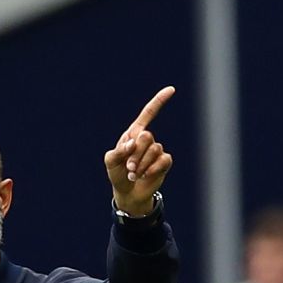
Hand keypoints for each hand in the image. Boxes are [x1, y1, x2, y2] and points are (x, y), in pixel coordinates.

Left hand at [104, 86, 174, 214]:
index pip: (148, 114)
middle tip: (128, 167)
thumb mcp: (110, 162)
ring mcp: (157, 150)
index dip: (159, 101)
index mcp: (134, 134)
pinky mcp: (164, 162)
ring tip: (133, 174)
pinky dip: (152, 169)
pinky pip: (163, 160)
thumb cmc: (117, 174)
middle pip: (147, 136)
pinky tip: (145, 175)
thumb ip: (118, 151)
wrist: (127, 192)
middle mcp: (147, 139)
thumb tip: (134, 142)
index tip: (171, 89)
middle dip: (136, 154)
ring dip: (141, 165)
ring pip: (154, 150)